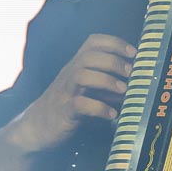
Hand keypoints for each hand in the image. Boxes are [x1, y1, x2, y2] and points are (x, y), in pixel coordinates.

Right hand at [7, 34, 135, 152]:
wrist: (34, 129)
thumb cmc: (67, 108)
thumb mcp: (87, 90)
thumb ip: (107, 84)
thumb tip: (137, 81)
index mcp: (76, 66)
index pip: (93, 42)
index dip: (115, 43)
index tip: (134, 52)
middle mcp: (69, 75)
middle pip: (89, 56)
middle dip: (114, 61)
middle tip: (132, 74)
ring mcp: (65, 93)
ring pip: (82, 75)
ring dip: (107, 81)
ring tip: (124, 92)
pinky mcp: (63, 113)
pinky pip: (79, 105)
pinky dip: (99, 108)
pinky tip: (112, 115)